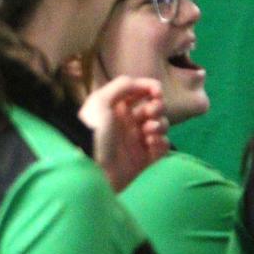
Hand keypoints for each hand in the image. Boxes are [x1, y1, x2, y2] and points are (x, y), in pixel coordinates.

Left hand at [80, 76, 169, 190]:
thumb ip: (121, 85)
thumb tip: (142, 83)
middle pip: (154, 108)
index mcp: (117, 108)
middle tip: (152, 112)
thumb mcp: (100, 102)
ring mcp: (138, 141)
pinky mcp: (146, 159)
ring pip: (161, 126)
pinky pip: (162, 147)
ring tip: (149, 130)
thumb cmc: (94, 132)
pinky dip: (161, 142)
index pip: (140, 92)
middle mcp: (128, 123)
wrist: (91, 169)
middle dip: (158, 107)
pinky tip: (151, 143)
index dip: (151, 88)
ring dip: (160, 124)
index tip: (157, 92)